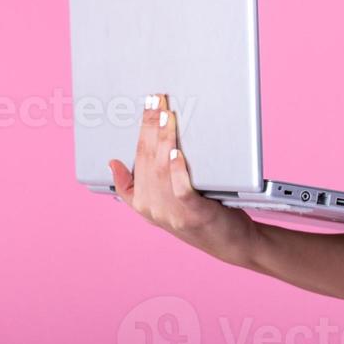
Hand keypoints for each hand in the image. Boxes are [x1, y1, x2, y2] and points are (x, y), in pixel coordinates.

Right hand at [108, 94, 257, 259]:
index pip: (138, 158)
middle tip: (156, 100)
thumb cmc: (198, 216)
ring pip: (162, 170)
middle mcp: (153, 208)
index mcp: (143, 202)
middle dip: (151, 127)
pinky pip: (181, 190)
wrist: (231, 244)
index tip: (146, 104)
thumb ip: (133, 186)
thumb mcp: (162, 203)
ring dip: (164, 140)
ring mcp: (173, 213)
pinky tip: (177, 152)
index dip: (141, 129)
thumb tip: (113, 162)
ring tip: (166, 116)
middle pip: (148, 160)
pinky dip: (177, 171)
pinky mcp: (194, 215)